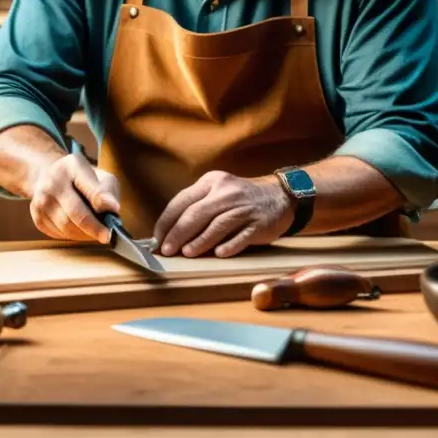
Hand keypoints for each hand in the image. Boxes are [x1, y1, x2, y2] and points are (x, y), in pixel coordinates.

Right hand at [29, 150, 120, 242]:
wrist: (48, 177)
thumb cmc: (82, 178)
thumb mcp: (99, 175)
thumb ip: (108, 189)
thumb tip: (112, 208)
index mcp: (71, 167)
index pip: (88, 187)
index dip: (102, 201)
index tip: (114, 212)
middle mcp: (52, 183)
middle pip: (76, 213)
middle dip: (94, 228)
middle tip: (107, 236)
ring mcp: (40, 201)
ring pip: (67, 228)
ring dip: (85, 234)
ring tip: (96, 230)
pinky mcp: (37, 217)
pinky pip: (60, 234)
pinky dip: (74, 236)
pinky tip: (80, 229)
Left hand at [153, 171, 294, 258]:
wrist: (279, 196)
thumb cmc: (240, 199)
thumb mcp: (218, 192)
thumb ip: (196, 207)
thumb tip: (169, 233)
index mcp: (212, 182)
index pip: (182, 201)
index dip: (166, 222)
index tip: (157, 239)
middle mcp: (227, 192)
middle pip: (196, 214)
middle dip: (178, 234)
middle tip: (167, 250)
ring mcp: (244, 208)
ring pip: (217, 226)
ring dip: (199, 241)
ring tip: (187, 253)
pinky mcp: (259, 223)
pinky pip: (241, 236)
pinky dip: (229, 246)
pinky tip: (219, 254)